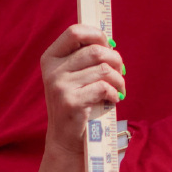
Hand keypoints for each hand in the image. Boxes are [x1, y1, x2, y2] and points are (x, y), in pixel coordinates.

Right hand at [41, 23, 124, 157]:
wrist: (66, 139)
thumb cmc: (78, 102)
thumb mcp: (74, 76)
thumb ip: (86, 58)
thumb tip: (110, 42)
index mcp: (51, 58)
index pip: (74, 32)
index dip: (96, 34)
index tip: (108, 45)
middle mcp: (52, 70)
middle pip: (95, 50)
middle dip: (115, 59)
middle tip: (120, 71)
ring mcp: (60, 86)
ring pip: (103, 69)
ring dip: (118, 79)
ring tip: (119, 88)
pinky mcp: (71, 102)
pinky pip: (104, 87)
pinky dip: (115, 93)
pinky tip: (113, 99)